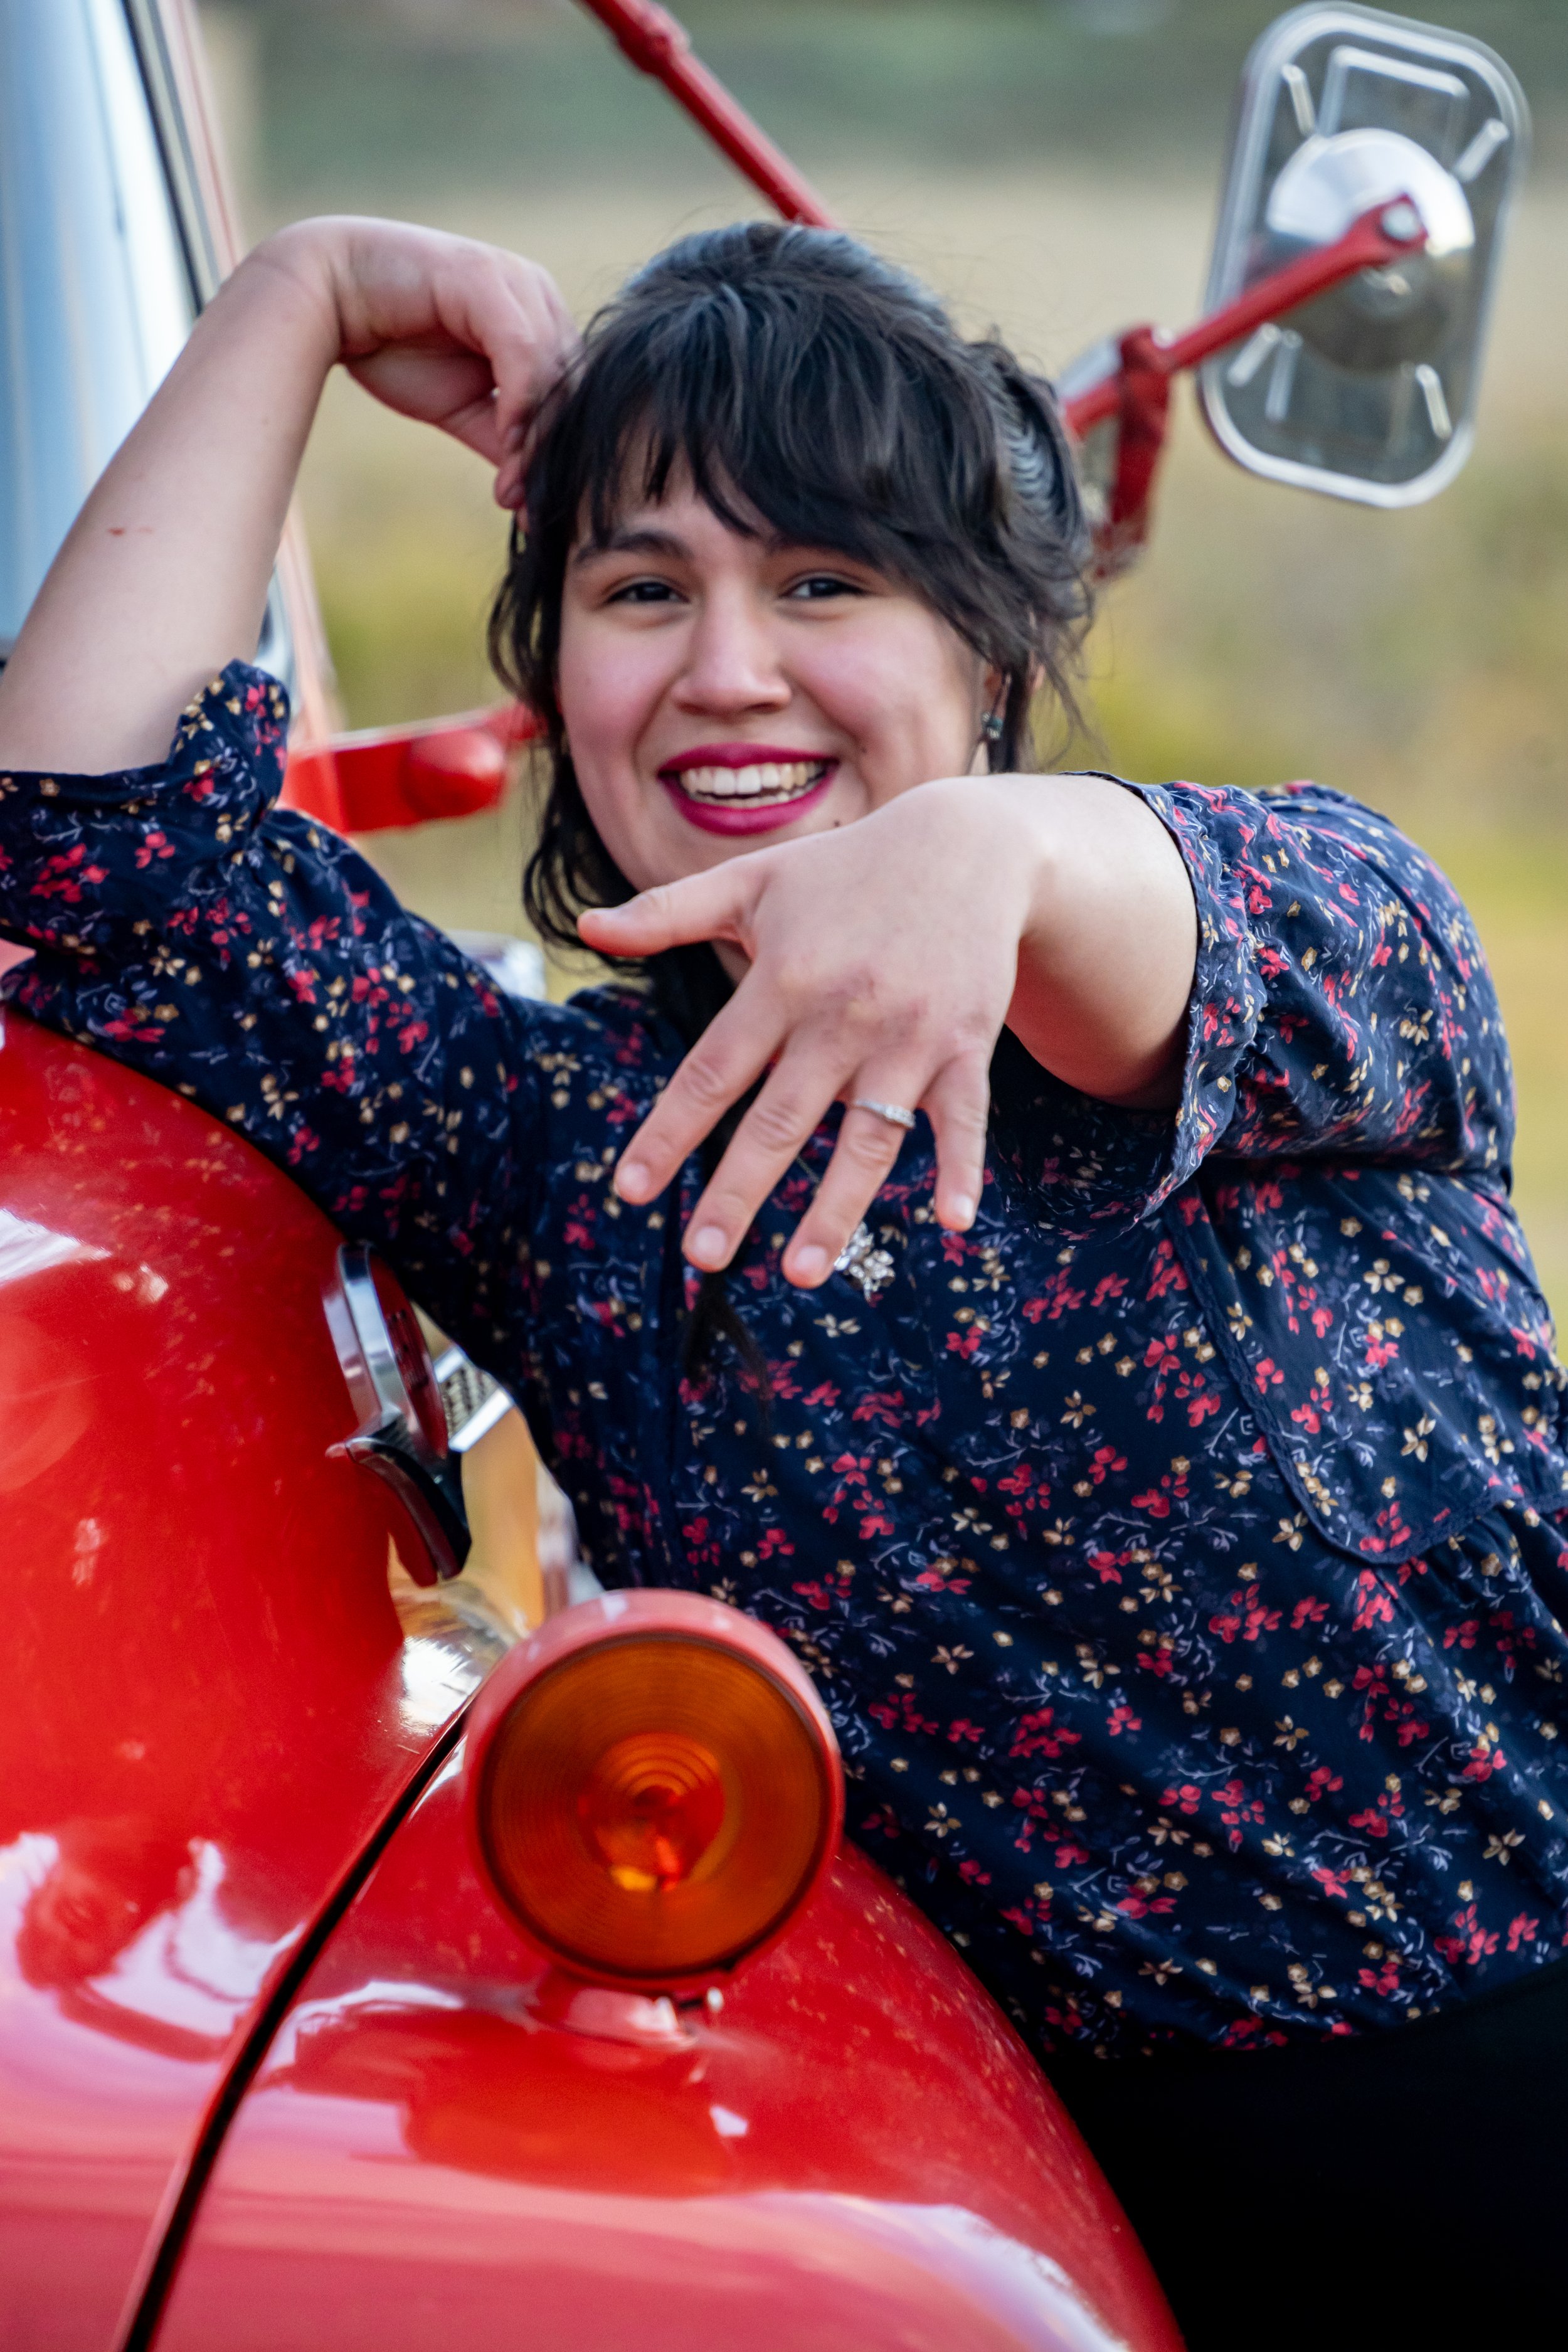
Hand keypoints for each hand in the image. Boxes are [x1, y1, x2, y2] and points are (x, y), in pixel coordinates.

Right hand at [271, 218, 578, 507]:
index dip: (561, 456)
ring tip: (514, 489)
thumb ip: (502, 438)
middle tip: (535, 510)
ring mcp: (515, 282)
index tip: (541, 510)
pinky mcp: (486, 279)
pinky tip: (506, 443)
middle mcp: (537, 295)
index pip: (572, 395)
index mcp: (539, 320)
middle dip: (552, 456)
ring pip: (551, 373)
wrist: (330, 299)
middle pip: (570, 387)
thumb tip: (536, 490)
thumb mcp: (460, 407)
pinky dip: (520, 403)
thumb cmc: (393, 347)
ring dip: (535, 440)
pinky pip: (521, 351)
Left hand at [580, 774, 1195, 1287]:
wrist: (967, 847)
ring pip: (868, 1137)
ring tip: (799, 1272)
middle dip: (738, 1191)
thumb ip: (667, 912)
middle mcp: (842, 1014)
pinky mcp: (967, 1044)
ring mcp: (909, 1036)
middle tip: (701, 1256)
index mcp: (781, 981)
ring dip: (836, 1208)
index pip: (712, 1071)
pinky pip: (965, 1117)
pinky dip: (962, 1166)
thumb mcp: (753, 881)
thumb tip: (586, 928)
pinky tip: (952, 1221)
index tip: (630, 1189)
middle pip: (780, 1119)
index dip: (669, 1132)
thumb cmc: (847, 870)